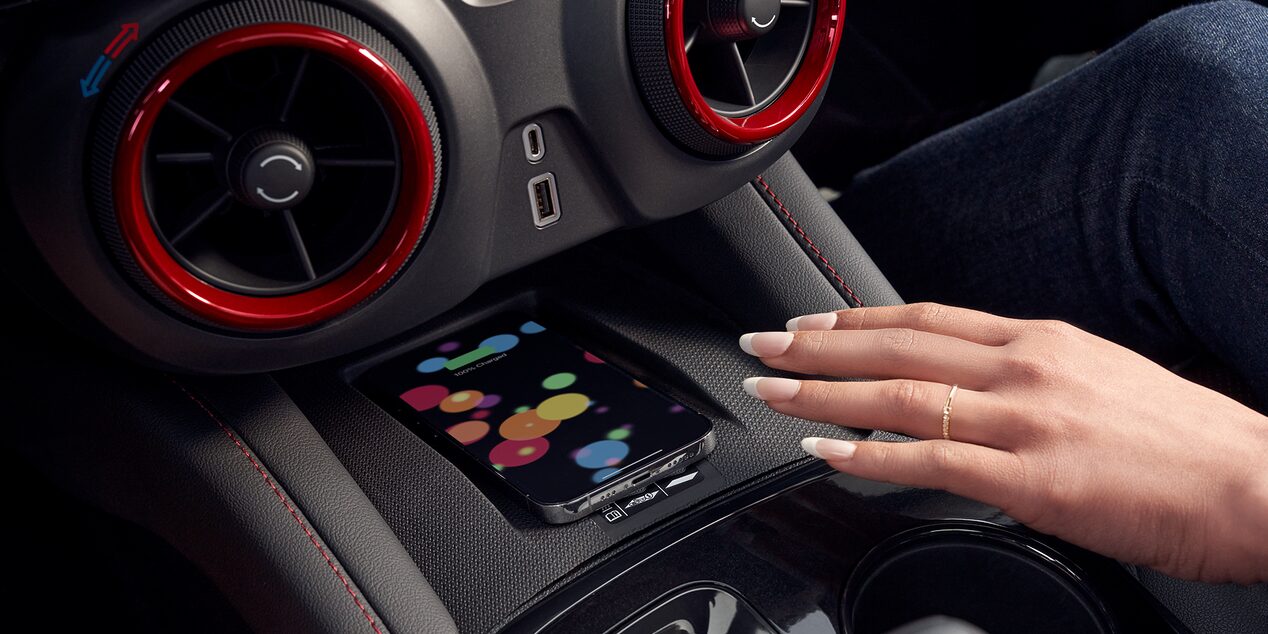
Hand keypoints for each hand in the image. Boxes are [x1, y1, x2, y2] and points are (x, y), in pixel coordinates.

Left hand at [739, 303, 1267, 582]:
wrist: (1257, 485)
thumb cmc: (1184, 440)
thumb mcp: (1098, 377)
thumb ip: (1026, 376)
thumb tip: (968, 386)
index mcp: (1039, 340)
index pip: (924, 317)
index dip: (855, 317)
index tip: (808, 320)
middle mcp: (1024, 367)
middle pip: (894, 344)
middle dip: (815, 344)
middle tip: (760, 344)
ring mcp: (1026, 419)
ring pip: (897, 394)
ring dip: (820, 393)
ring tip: (770, 392)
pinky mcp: (1034, 478)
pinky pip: (930, 460)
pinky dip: (868, 455)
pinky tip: (825, 453)